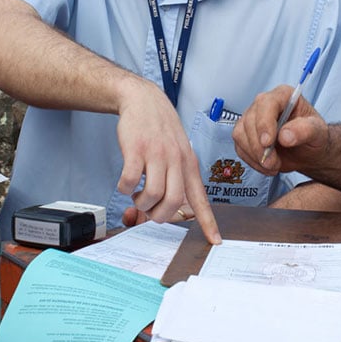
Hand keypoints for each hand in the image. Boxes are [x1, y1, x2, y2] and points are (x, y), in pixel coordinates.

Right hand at [113, 80, 220, 242]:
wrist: (144, 100)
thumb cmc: (161, 130)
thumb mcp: (179, 150)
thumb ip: (179, 175)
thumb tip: (174, 205)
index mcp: (188, 164)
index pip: (201, 198)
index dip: (208, 222)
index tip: (215, 241)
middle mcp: (176, 160)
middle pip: (174, 202)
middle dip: (160, 216)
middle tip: (151, 211)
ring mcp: (156, 154)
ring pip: (152, 194)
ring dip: (142, 204)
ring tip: (138, 196)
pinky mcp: (136, 150)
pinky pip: (130, 181)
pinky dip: (125, 189)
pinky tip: (127, 182)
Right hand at [232, 85, 329, 175]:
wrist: (308, 152)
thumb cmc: (314, 137)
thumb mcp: (318, 133)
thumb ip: (305, 131)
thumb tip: (285, 136)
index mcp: (283, 96)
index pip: (266, 103)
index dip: (264, 123)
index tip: (268, 142)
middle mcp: (264, 104)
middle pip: (250, 120)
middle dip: (259, 146)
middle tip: (274, 163)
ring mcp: (252, 119)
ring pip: (240, 134)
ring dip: (255, 155)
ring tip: (274, 165)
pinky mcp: (245, 134)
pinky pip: (240, 147)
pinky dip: (252, 161)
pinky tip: (267, 166)